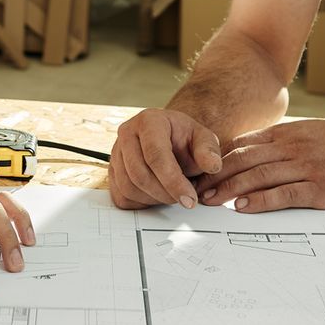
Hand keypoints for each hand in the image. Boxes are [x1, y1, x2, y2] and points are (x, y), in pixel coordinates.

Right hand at [108, 108, 224, 209]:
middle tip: (185, 200)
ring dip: (154, 199)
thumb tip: (212, 166)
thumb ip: (209, 151)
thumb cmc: (185, 139)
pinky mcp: (112, 171)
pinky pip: (121, 195)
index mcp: (149, 120)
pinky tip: (157, 196)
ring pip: (129, 187)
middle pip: (139, 173)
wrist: (170, 140)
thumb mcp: (203, 140)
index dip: (173, 181)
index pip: (156, 155)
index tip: (190, 199)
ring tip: (172, 194)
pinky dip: (141, 203)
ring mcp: (116, 152)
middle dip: (165, 193)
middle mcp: (127, 133)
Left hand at [196, 120, 324, 212]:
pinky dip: (261, 201)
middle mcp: (291, 148)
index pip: (242, 144)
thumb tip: (250, 150)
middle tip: (197, 189)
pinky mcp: (318, 188)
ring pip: (259, 176)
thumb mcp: (308, 131)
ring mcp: (305, 167)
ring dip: (231, 189)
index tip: (200, 170)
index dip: (217, 158)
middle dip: (216, 174)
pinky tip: (243, 207)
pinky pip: (284, 194)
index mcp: (286, 134)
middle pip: (244, 160)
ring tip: (212, 200)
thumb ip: (280, 140)